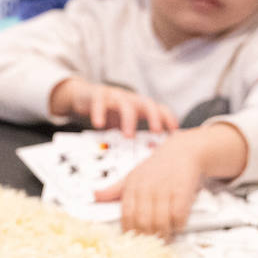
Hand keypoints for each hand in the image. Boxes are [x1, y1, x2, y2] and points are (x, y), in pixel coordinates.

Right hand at [50, 78, 180, 135]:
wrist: (83, 96)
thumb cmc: (107, 113)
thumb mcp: (123, 124)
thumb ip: (134, 137)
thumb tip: (147, 162)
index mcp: (139, 107)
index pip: (159, 108)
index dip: (168, 118)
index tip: (174, 131)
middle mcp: (129, 99)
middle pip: (147, 103)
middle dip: (154, 117)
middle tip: (156, 131)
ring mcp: (114, 96)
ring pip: (125, 104)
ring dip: (128, 120)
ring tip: (128, 136)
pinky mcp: (97, 94)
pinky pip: (100, 102)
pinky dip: (100, 112)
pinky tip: (99, 125)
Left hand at [94, 132, 203, 237]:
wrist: (184, 150)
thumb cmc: (158, 165)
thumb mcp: (132, 175)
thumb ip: (114, 189)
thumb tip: (95, 195)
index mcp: (132, 185)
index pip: (126, 214)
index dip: (129, 231)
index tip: (133, 240)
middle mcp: (147, 187)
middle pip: (142, 221)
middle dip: (147, 236)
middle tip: (151, 242)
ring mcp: (164, 189)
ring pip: (160, 221)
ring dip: (163, 233)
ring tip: (165, 236)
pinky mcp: (182, 190)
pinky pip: (178, 214)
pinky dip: (178, 224)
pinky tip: (178, 225)